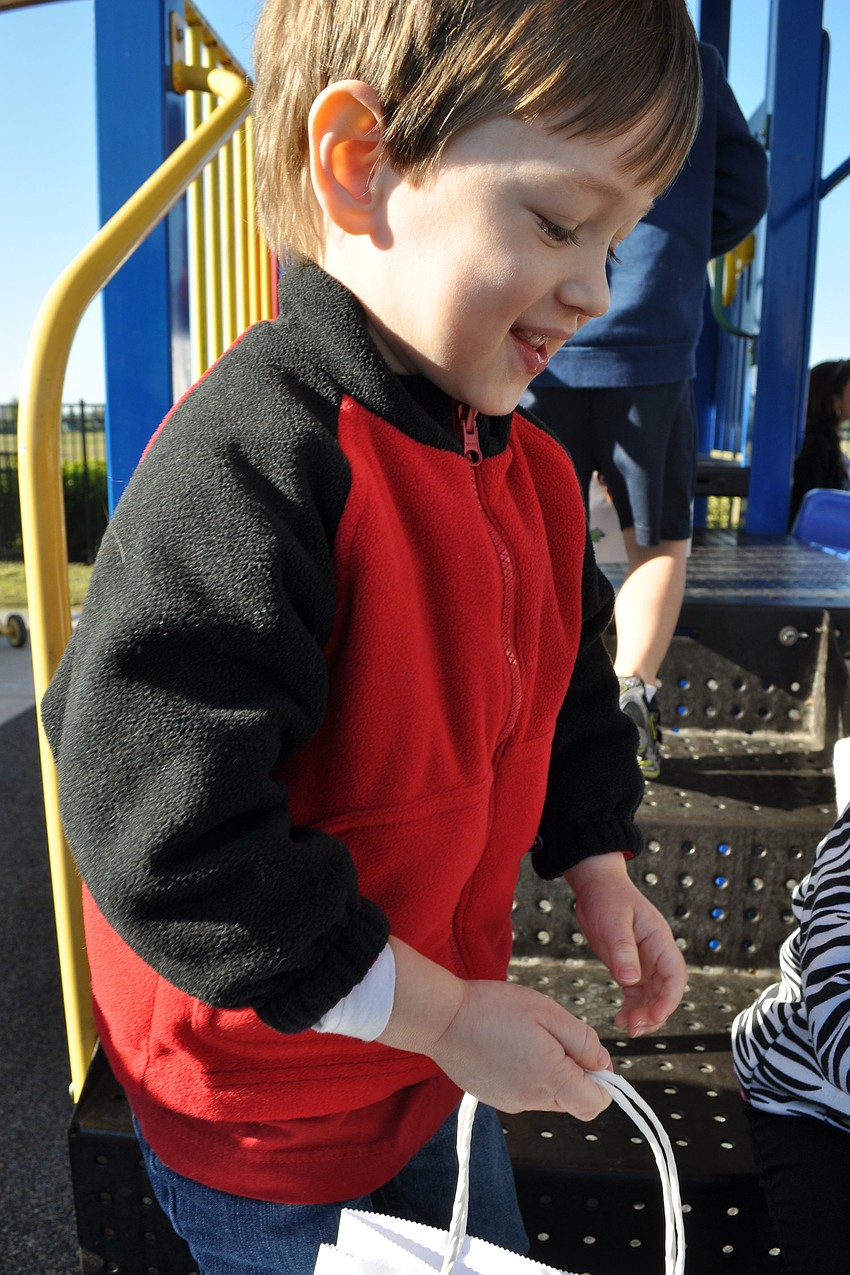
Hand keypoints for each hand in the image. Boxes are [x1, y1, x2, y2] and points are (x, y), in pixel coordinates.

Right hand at [377, 939, 611, 1119]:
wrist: (441, 1019)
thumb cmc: (493, 1008)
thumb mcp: (547, 1011)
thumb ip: (582, 1040)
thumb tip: (602, 1063)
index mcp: (550, 1078)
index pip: (596, 1103)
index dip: (601, 1080)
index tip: (587, 1053)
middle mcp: (532, 1100)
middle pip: (573, 1100)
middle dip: (575, 1073)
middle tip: (552, 1036)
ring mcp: (511, 1103)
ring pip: (549, 1097)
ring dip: (550, 1073)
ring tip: (526, 1038)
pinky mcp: (494, 1099)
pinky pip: (525, 1093)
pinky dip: (527, 1075)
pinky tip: (509, 1048)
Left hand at [565, 853, 686, 1036]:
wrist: (596, 885)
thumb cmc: (607, 896)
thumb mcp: (613, 921)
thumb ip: (623, 950)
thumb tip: (630, 981)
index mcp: (660, 941)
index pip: (675, 976)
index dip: (669, 1000)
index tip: (654, 1016)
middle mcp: (656, 954)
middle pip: (666, 992)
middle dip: (655, 1013)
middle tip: (634, 1028)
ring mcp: (645, 962)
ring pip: (653, 997)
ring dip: (643, 1016)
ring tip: (626, 1028)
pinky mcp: (631, 967)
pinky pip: (637, 995)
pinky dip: (632, 1009)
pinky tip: (620, 1018)